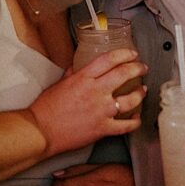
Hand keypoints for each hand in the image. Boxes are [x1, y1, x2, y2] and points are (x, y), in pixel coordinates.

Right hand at [28, 48, 146, 157]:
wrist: (41, 131)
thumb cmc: (46, 108)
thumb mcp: (59, 83)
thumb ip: (72, 74)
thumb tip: (78, 67)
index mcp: (83, 78)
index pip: (109, 59)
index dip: (124, 54)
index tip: (132, 53)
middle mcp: (95, 92)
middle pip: (124, 74)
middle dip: (137, 69)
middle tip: (142, 68)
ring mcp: (101, 111)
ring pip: (130, 100)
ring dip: (140, 94)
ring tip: (143, 91)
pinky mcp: (103, 129)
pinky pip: (126, 126)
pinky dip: (134, 122)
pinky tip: (136, 118)